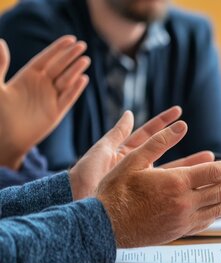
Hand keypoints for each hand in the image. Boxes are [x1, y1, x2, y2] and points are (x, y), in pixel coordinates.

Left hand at [0, 36, 89, 168]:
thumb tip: (1, 41)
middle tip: (82, 44)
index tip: (70, 38)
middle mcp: (41, 86)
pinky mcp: (56, 112)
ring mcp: (50, 98)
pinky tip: (83, 79)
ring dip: (76, 70)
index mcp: (27, 77)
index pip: (46, 59)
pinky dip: (75, 89)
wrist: (6, 138)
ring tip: (85, 60)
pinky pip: (68, 98)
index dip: (57, 49)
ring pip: (66, 80)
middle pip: (59, 67)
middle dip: (70, 56)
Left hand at [69, 106, 213, 199]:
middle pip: (169, 161)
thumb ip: (117, 133)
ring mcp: (142, 187)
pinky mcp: (143, 201)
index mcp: (127, 154)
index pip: (150, 136)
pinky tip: (199, 193)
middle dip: (190, 157)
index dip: (164, 124)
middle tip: (210, 153)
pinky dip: (182, 193)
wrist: (76, 204)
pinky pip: (166, 196)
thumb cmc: (85, 176)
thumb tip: (129, 113)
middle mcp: (138, 170)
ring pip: (172, 179)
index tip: (180, 113)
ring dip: (191, 174)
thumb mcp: (102, 150)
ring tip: (211, 169)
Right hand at [96, 121, 220, 247]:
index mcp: (176, 183)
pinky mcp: (179, 231)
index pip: (216, 173)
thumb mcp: (132, 160)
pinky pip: (206, 222)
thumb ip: (158, 142)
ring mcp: (183, 219)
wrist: (102, 227)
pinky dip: (220, 214)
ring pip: (218, 209)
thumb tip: (180, 125)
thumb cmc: (114, 192)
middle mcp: (185, 202)